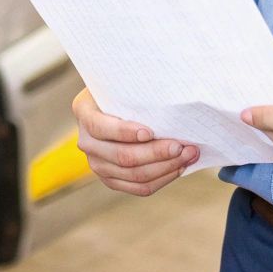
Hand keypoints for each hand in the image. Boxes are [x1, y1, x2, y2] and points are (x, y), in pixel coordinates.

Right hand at [72, 88, 199, 196]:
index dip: (124, 132)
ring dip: (165, 168)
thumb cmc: (124, 89)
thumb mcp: (122, 83)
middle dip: (157, 153)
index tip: (150, 132)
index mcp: (84, 112)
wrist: (116, 105)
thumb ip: (136, 90)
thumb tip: (170, 93)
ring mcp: (97, 164)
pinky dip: (162, 179)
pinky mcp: (111, 179)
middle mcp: (86, 141)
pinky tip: (179, 167)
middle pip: (122, 156)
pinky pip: (139, 188)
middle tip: (183, 146)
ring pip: (133, 175)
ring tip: (188, 155)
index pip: (100, 127)